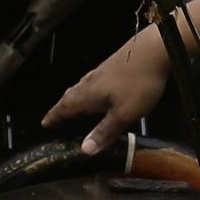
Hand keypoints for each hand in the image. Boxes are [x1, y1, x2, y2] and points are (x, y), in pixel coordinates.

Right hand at [43, 30, 170, 154]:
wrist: (155, 49)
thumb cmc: (139, 83)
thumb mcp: (124, 114)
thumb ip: (105, 131)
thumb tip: (85, 150)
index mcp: (89, 94)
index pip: (65, 107)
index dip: (54, 117)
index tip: (44, 123)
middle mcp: (91, 81)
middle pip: (70, 95)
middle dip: (61, 107)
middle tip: (55, 117)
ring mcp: (102, 71)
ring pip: (80, 87)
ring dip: (73, 97)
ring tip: (71, 105)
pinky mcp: (113, 66)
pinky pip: (92, 81)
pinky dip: (86, 90)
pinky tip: (96, 90)